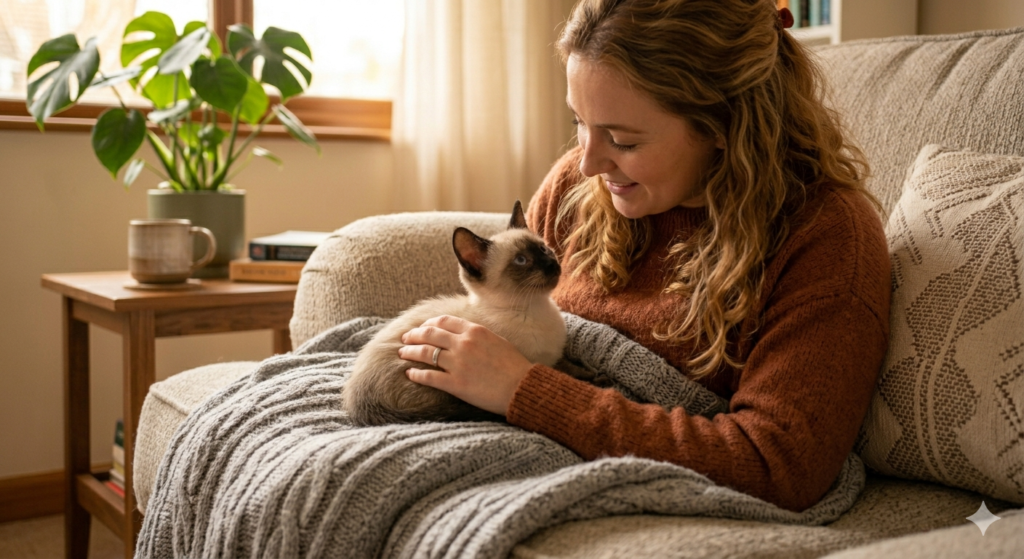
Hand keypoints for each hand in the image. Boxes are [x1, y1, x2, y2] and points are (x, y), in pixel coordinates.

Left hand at [399, 315, 532, 415]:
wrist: (522, 387)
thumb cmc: (514, 366)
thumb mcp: (497, 340)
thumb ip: (477, 335)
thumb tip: (462, 334)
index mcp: (475, 331)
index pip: (443, 321)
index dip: (428, 324)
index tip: (422, 328)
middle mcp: (464, 344)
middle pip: (430, 334)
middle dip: (414, 335)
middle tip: (406, 338)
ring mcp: (458, 364)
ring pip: (426, 353)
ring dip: (410, 352)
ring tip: (403, 353)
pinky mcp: (455, 384)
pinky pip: (428, 376)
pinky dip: (416, 374)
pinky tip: (410, 374)